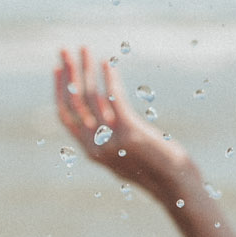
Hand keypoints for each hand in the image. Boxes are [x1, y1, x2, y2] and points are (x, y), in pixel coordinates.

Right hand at [53, 46, 192, 198]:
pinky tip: (107, 63)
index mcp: (91, 152)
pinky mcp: (129, 132)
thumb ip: (110, 136)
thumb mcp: (125, 154)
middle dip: (68, 74)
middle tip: (64, 51)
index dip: (60, 91)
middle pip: (75, 102)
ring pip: (91, 96)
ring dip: (87, 69)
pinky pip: (114, 98)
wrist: (176, 187)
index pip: (66, 117)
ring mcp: (112, 139)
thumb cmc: (156, 170)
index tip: (59, 70)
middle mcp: (96, 146)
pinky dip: (109, 78)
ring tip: (85, 49)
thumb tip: (102, 107)